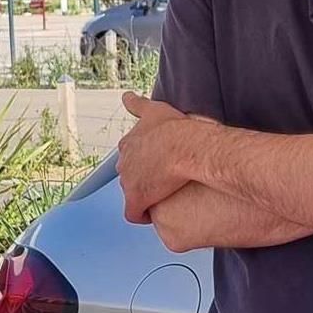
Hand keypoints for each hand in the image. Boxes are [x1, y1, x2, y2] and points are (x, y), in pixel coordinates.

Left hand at [117, 91, 194, 222]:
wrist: (188, 147)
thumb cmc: (177, 129)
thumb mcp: (155, 109)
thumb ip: (138, 104)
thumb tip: (126, 96)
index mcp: (128, 142)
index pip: (129, 155)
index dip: (143, 161)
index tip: (155, 163)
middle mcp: (124, 162)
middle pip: (129, 174)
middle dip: (142, 177)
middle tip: (161, 179)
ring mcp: (128, 181)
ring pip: (132, 192)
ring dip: (145, 194)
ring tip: (161, 196)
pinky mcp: (136, 199)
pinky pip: (135, 214)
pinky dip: (142, 215)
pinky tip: (152, 214)